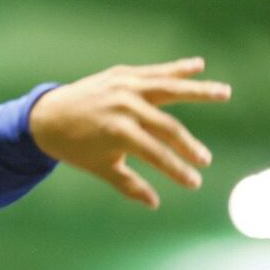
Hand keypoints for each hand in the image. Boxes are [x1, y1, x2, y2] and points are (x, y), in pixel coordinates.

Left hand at [28, 57, 230, 208]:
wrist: (45, 117)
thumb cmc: (74, 147)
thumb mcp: (100, 168)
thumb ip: (129, 185)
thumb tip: (155, 204)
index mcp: (119, 131)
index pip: (157, 154)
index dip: (177, 170)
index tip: (194, 182)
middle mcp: (125, 106)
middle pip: (168, 127)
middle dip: (188, 146)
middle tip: (206, 160)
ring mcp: (123, 87)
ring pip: (168, 88)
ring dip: (198, 90)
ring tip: (224, 93)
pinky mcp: (121, 75)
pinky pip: (153, 72)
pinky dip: (175, 69)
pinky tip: (198, 65)